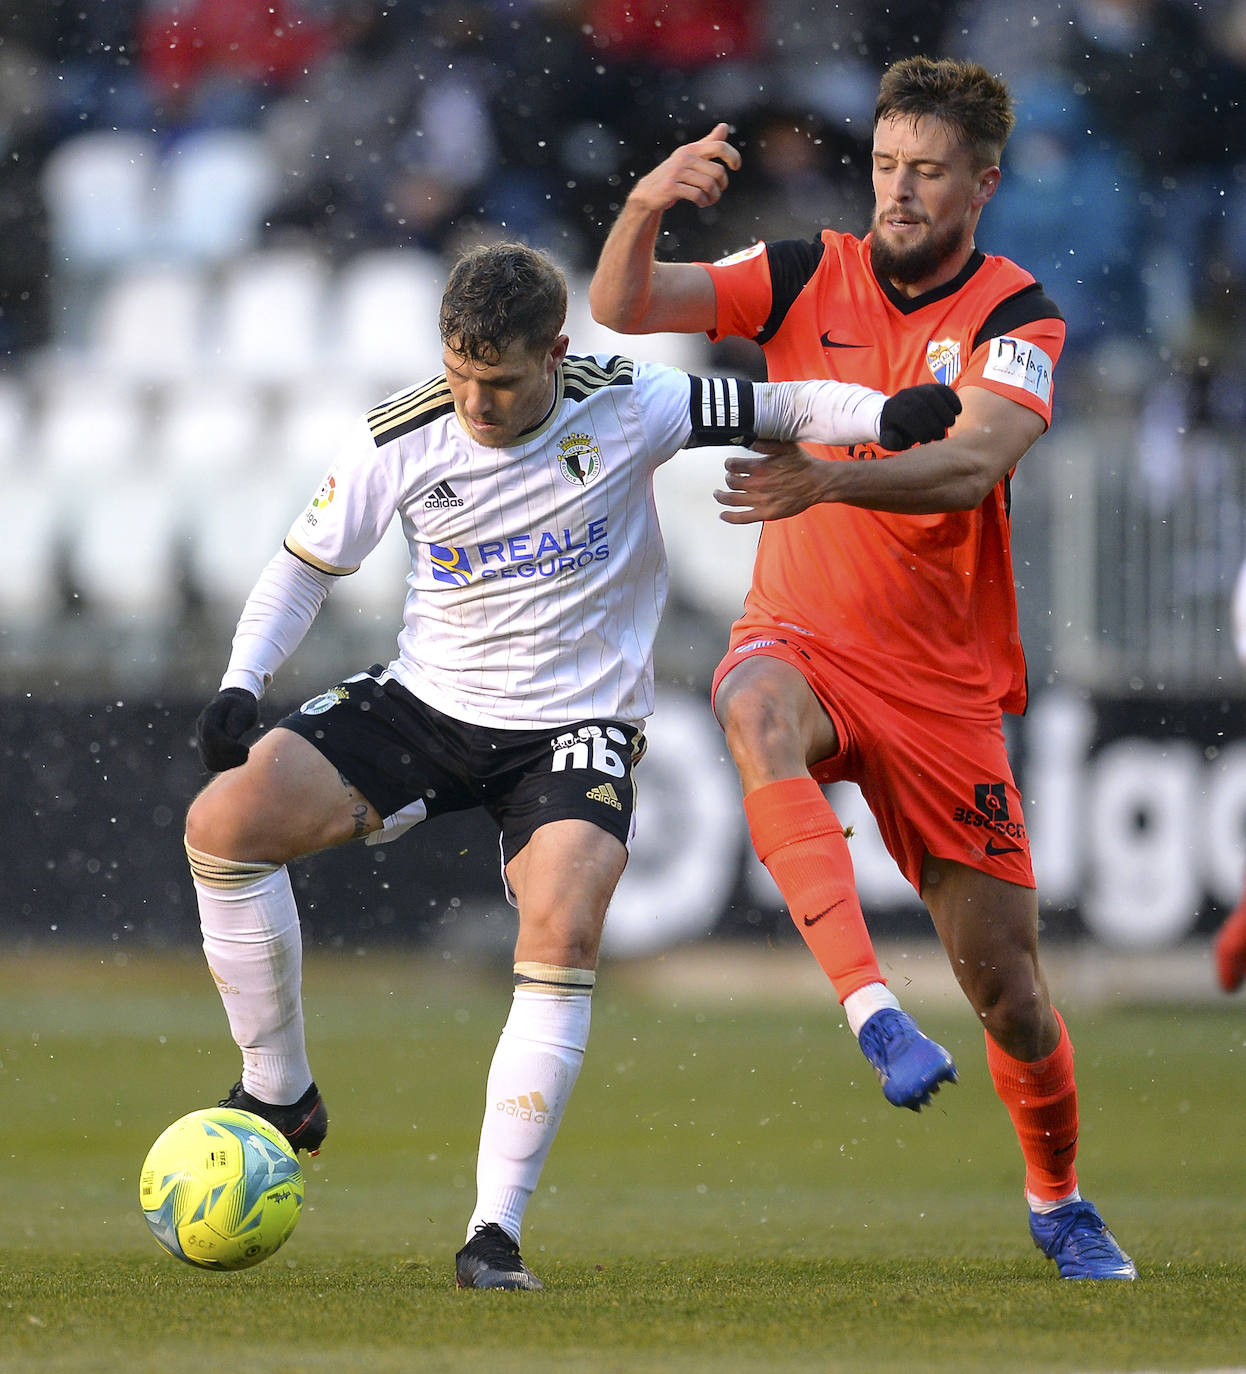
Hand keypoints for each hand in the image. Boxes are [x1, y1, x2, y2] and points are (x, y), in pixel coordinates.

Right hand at [196, 688, 258, 771]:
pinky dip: (227, 765)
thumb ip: (237, 720)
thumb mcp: (244, 708)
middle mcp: (201, 729)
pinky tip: (239, 758)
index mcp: (209, 715)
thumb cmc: (242, 705)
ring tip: (244, 755)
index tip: (245, 748)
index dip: (227, 745)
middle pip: (209, 749)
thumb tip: (232, 736)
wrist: (235, 704)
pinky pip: (213, 764)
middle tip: (247, 752)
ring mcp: (202, 740)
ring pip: (210, 761)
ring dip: (229, 763)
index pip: (210, 734)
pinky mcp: (207, 750)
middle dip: (230, 755)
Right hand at [627, 121, 740, 214]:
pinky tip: (701, 203)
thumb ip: (707, 143)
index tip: (736, 166)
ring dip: (713, 197)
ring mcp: (676, 172)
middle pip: (717, 171)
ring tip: (709, 200)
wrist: (648, 192)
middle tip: (718, 191)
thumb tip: (724, 126)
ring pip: (709, 185)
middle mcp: (684, 157)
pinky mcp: (671, 187)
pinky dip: (703, 202)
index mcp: (691, 149)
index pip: (719, 146)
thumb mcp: (690, 157)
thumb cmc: (674, 175)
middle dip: (722, 185)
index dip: (733, 156)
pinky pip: (697, 195)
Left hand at [714, 441, 829, 524]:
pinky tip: (722, 514)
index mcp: (759, 467)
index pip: (732, 465)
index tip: (730, 465)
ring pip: (731, 499)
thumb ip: (765, 443)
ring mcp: (760, 500)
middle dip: (727, 478)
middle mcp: (757, 484)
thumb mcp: (785, 446)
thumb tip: (748, 440)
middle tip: (729, 478)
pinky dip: (729, 517)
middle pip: (730, 482)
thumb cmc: (803, 464)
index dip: (729, 464)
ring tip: (718, 494)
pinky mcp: (766, 514)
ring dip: (721, 497)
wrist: (818, 482)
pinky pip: (742, 518)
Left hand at [878, 383, 960, 450]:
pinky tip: (957, 412)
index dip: (920, 430)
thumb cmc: (898, 432)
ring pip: (933, 395)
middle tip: (940, 436)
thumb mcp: (891, 440)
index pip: (907, 416)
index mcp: (892, 409)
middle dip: (934, 422)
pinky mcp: (932, 386)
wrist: (901, 414)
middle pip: (921, 406)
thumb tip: (897, 439)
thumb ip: (892, 441)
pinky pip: (944, 389)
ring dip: (945, 411)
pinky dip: (953, 399)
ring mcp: (918, 389)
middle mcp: (904, 395)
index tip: (926, 441)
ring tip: (950, 424)